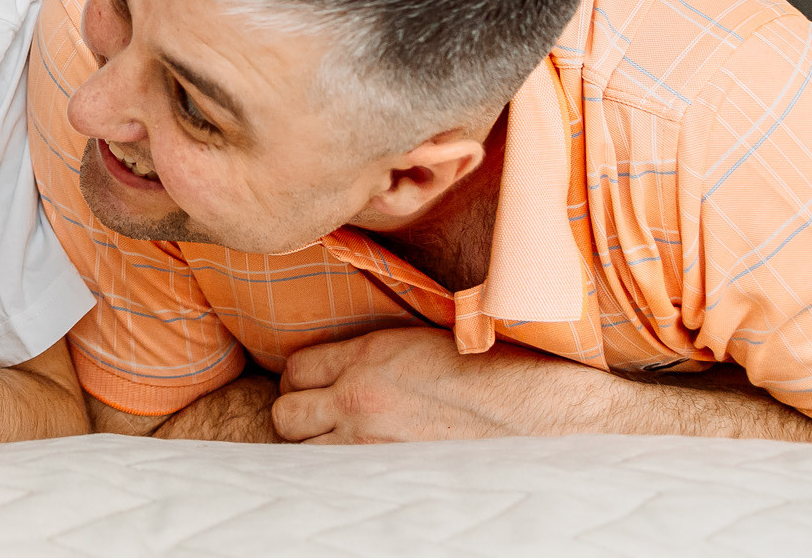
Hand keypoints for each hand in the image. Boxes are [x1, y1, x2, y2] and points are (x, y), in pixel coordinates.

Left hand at [273, 327, 584, 442]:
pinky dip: (336, 472)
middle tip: (320, 416)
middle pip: (286, 412)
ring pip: (303, 449)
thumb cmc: (485, 373)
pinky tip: (357, 465)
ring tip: (339, 442)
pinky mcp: (388, 473)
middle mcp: (358, 397)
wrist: (534, 412)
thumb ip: (373, 353)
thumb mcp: (419, 342)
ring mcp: (370, 441)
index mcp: (368, 356)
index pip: (295, 368)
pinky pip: (335, 477)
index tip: (316, 386)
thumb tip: (345, 361)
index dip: (301, 379)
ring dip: (313, 445)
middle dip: (296, 413)